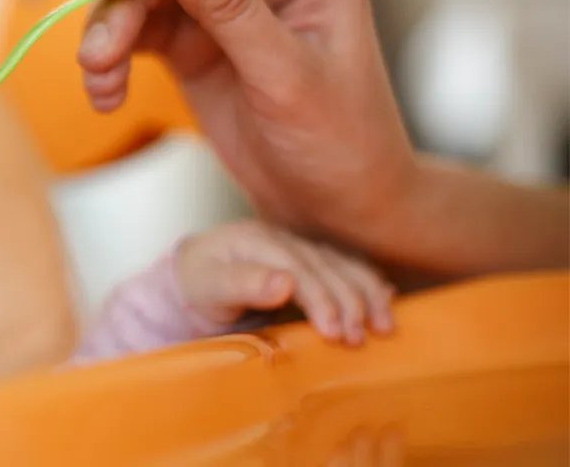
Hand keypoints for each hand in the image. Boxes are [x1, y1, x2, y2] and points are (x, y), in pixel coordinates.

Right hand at [78, 0, 415, 243]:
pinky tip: (106, 95)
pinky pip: (135, 28)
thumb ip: (234, 8)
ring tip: (99, 77)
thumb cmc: (340, 141)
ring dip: (111, 28)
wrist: (336, 206)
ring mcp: (222, 0)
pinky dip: (111, 57)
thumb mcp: (287, 77)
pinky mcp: (192, 38)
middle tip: (101, 49)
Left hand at [175, 221, 395, 345]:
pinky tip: (387, 301)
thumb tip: (286, 282)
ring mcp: (300, 249)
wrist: (191, 280)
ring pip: (344, 266)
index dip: (320, 298)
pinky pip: (346, 269)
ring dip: (368, 295)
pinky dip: (369, 285)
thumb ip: (242, 283)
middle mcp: (283, 239)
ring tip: (385, 327)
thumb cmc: (197, 286)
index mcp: (256, 239)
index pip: (298, 267)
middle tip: (358, 340)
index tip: (334, 332)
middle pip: (327, 267)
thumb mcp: (207, 287)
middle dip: (349, 303)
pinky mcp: (311, 263)